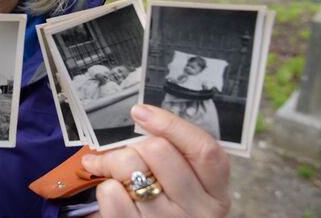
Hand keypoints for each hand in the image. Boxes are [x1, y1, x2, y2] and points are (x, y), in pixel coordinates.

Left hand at [82, 104, 230, 217]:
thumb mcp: (185, 185)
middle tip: (121, 152)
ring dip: (112, 163)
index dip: (171, 124)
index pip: (204, 149)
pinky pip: (110, 192)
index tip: (140, 112)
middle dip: (131, 145)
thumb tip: (140, 117)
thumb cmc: (165, 207)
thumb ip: (175, 156)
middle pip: (159, 150)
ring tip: (110, 170)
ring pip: (129, 166)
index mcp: (215, 192)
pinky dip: (104, 187)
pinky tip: (112, 192)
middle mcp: (197, 209)